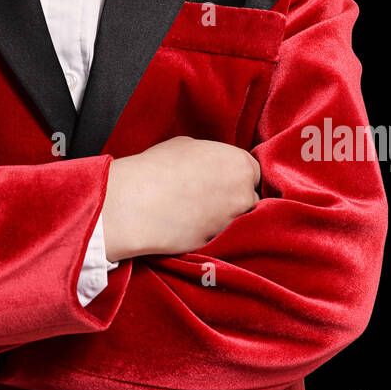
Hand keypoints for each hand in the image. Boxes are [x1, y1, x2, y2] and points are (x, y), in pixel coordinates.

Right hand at [102, 137, 259, 260]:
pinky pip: (218, 237)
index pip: (253, 172)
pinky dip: (207, 232)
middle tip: (208, 196)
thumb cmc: (158, 167)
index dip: (235, 175)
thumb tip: (209, 165)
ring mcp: (232, 222)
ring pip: (236, 221)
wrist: (137, 202)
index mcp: (240, 164)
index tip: (221, 178)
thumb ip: (209, 156)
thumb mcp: (187, 146)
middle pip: (249, 198)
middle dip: (234, 198)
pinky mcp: (216, 244)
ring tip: (196, 212)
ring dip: (221, 217)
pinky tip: (188, 225)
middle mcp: (243, 194)